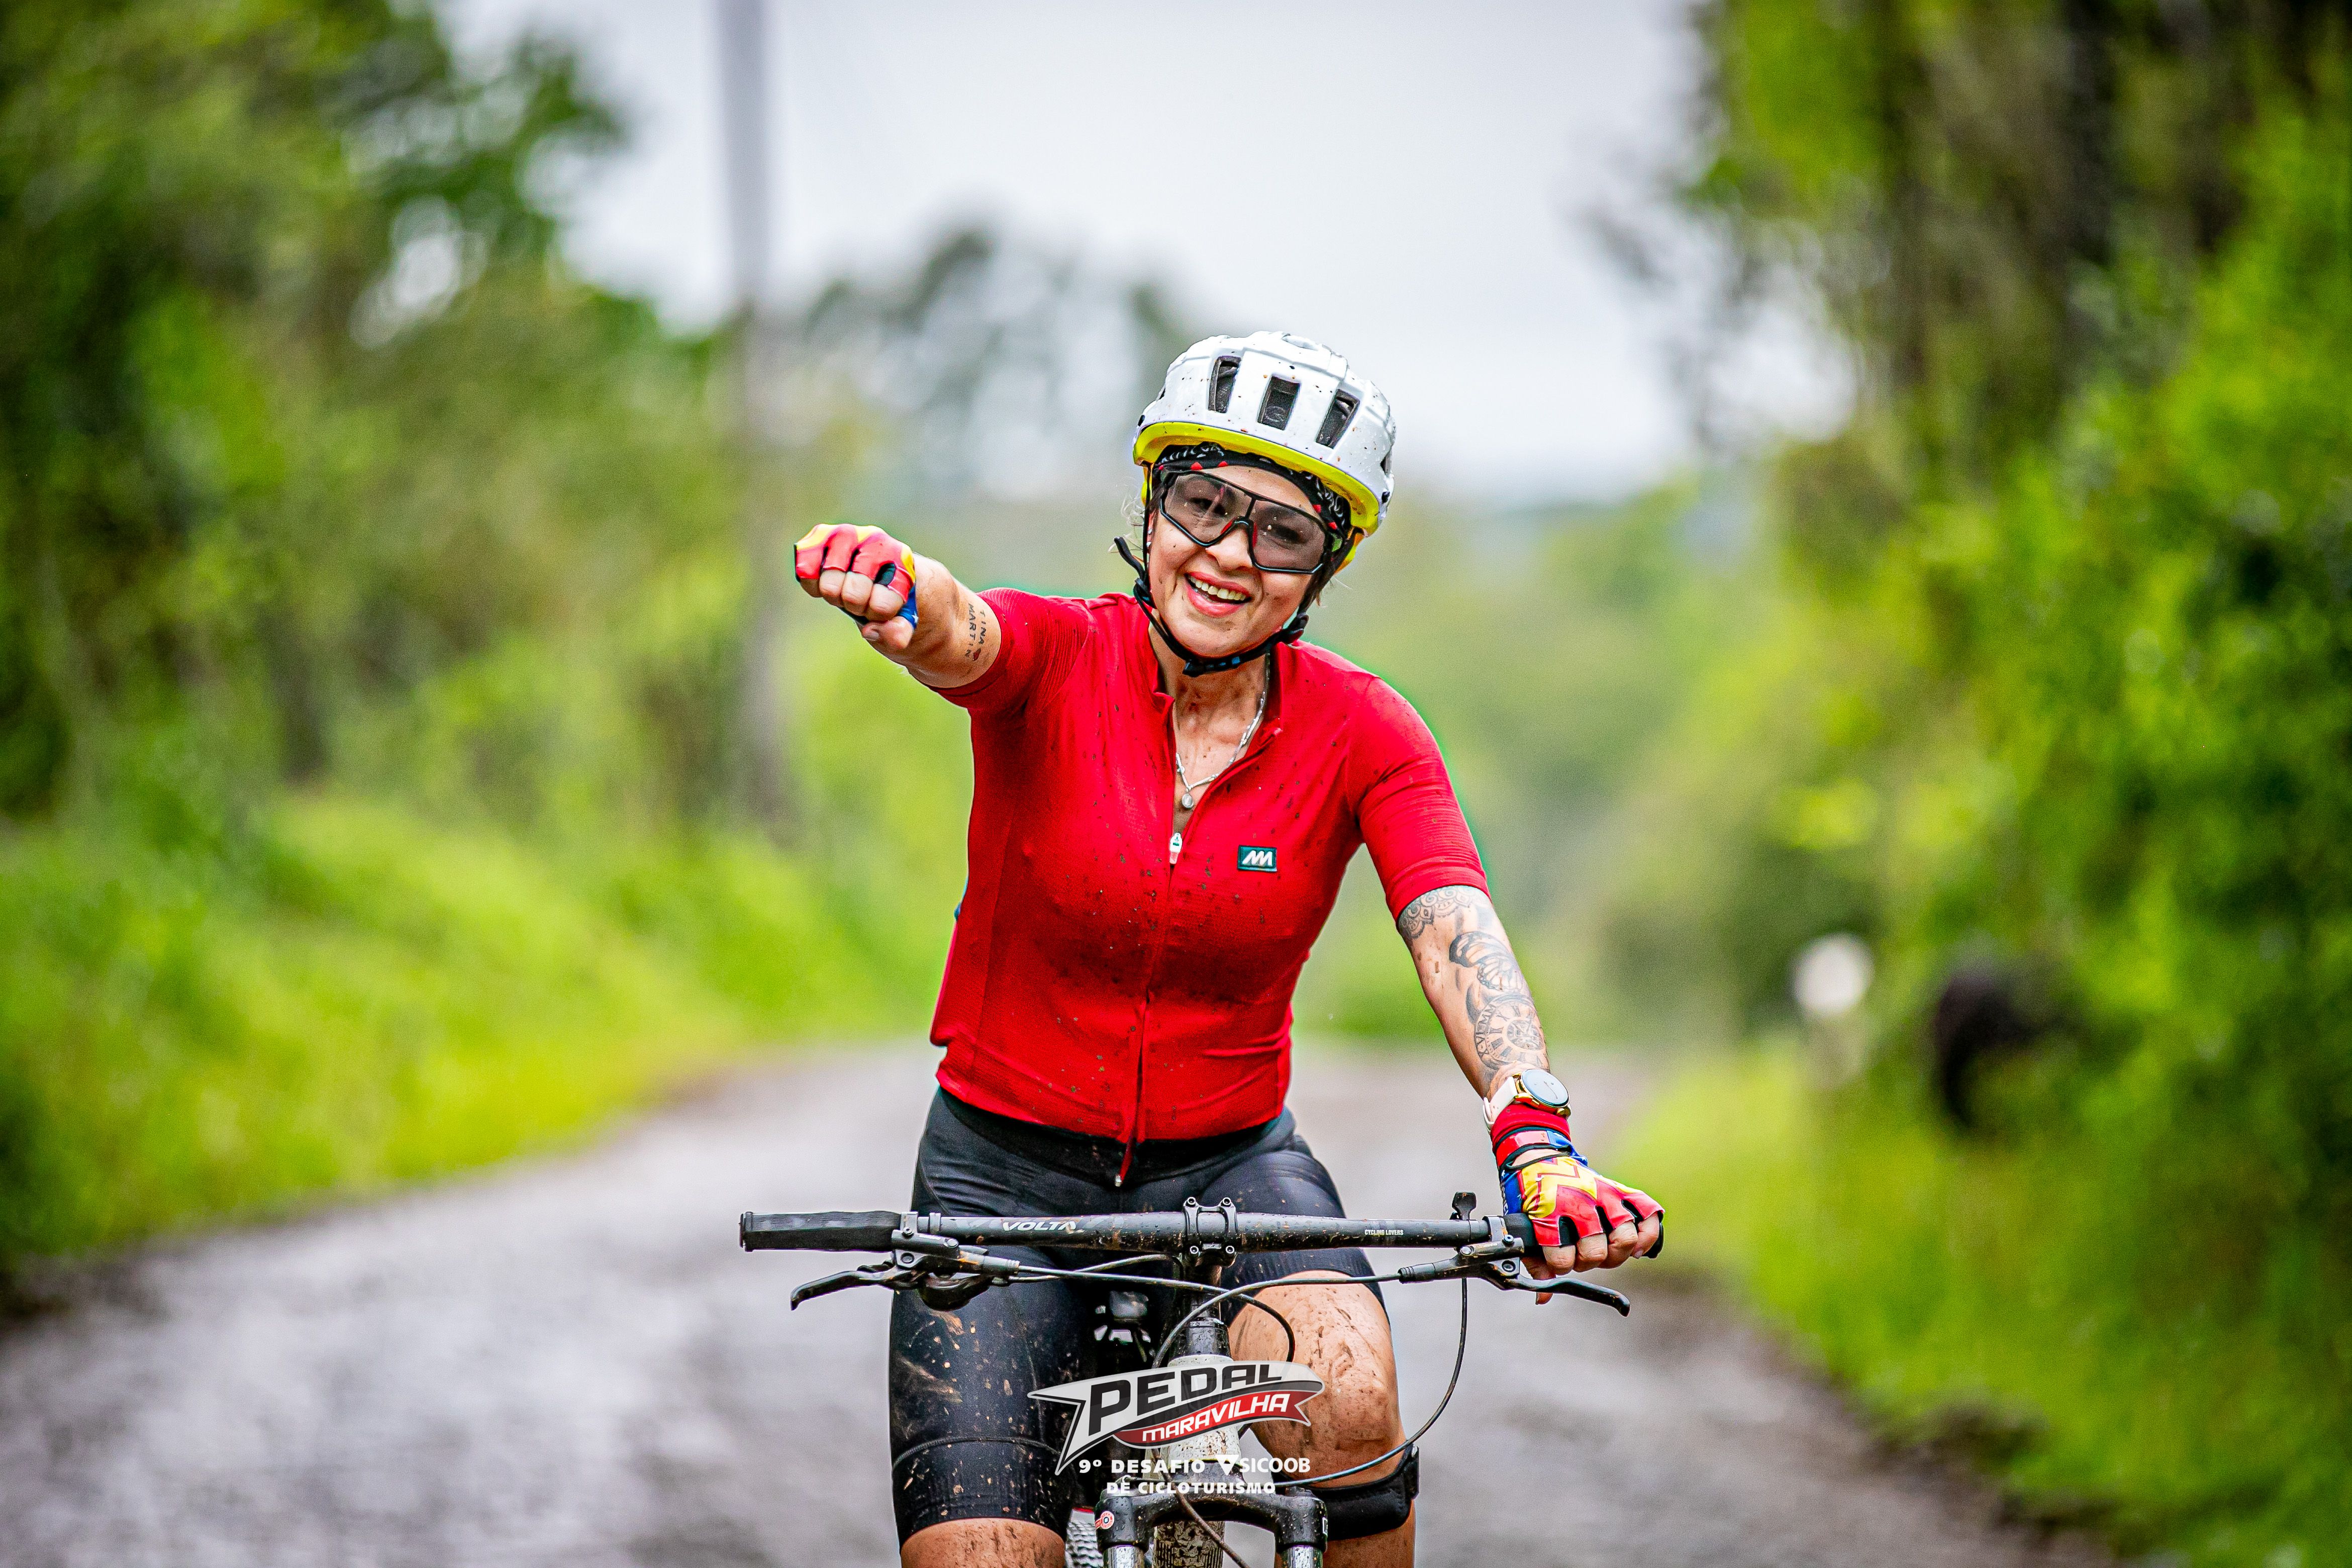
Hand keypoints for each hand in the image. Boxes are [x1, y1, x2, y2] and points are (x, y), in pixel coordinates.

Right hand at [794, 522, 917, 654]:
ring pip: (829, 586)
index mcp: (902, 561)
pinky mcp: (821, 534)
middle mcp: (875, 541)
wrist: (876, 570)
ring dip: (834, 597)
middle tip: (862, 597)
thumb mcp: (904, 621)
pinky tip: (823, 581)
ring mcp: (848, 534)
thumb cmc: (891, 597)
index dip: (877, 615)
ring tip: (844, 588)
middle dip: (856, 607)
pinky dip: (811, 584)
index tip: (882, 605)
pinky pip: (805, 569)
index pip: (882, 604)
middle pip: (853, 596)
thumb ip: (898, 633)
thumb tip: (870, 631)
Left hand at [1502, 1151, 1662, 1296]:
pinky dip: (1648, 1234)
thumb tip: (1543, 1297)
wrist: (1539, 1159)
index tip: (1558, 1259)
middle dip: (1588, 1261)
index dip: (1561, 1266)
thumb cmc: (1533, 1198)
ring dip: (1616, 1253)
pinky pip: (1647, 1213)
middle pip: (1596, 1252)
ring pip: (1625, 1236)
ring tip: (1607, 1250)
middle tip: (1582, 1254)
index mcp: (1550, 1214)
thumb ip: (1535, 1263)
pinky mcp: (1620, 1189)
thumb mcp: (1525, 1228)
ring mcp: (1603, 1195)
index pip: (1562, 1258)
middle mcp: (1580, 1204)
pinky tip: (1637, 1247)